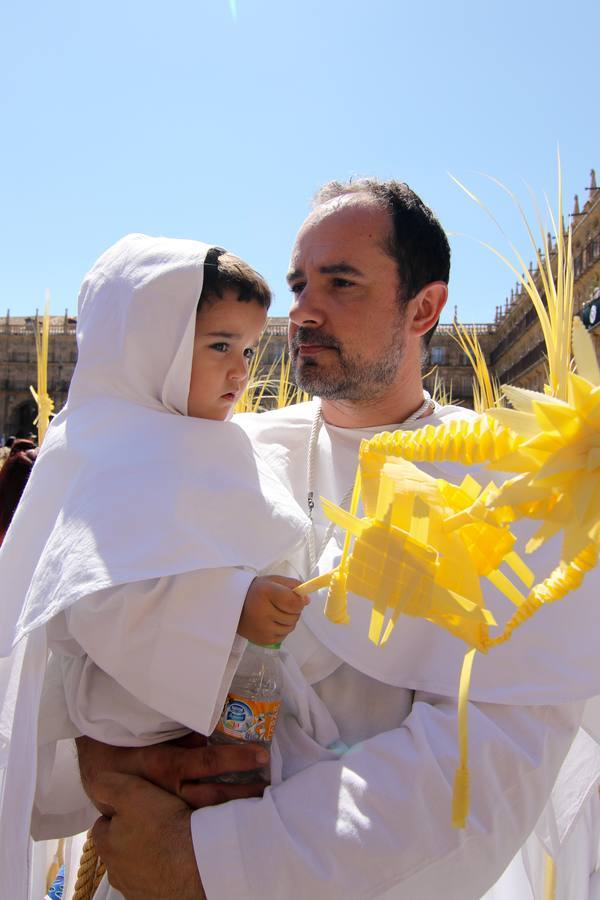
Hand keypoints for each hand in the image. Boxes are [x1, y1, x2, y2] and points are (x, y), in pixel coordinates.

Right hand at [76, 734, 267, 813]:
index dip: (236, 759)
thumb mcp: (154, 726)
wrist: (95, 766)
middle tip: (272, 788)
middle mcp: (166, 793)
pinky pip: (193, 820)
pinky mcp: (162, 819)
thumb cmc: (128, 737)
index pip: (207, 763)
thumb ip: (186, 728)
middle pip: (213, 798)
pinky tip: (233, 817)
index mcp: (164, 765)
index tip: (262, 755)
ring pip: (205, 814)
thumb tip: (221, 718)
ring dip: (234, 808)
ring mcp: (164, 810)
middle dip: (244, 794)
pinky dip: (215, 819)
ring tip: (261, 805)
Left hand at [91, 773, 203, 899]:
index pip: (102, 825)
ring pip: (135, 867)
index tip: (137, 807)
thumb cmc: (165, 825)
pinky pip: (153, 883)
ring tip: (168, 841)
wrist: (198, 861)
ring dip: (146, 855)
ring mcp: (135, 890)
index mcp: (106, 845)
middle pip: (118, 848)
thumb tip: (95, 782)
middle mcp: (115, 873)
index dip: (119, 812)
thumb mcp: (132, 791)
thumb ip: (107, 785)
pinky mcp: (154, 899)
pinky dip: (161, 873)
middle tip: (155, 822)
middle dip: (131, 836)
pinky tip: (176, 861)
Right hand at [238, 575, 308, 643]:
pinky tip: (271, 622)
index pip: (294, 602)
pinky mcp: (263, 640)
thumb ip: (293, 586)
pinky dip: (282, 629)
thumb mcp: (274, 581)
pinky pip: (284, 636)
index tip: (295, 598)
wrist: (233, 606)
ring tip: (276, 613)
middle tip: (281, 605)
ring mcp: (262, 628)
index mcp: (265, 593)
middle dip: (293, 610)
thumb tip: (307, 601)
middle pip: (294, 616)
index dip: (299, 601)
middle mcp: (262, 612)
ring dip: (289, 621)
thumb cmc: (257, 591)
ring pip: (291, 627)